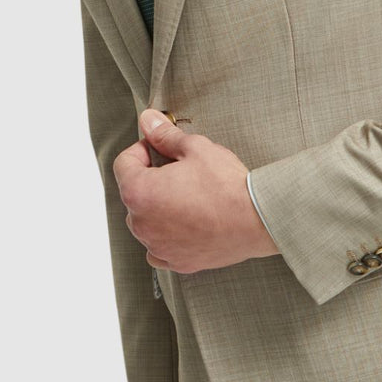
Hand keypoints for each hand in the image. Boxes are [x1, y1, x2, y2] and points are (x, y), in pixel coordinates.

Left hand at [115, 110, 280, 272]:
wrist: (257, 220)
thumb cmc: (226, 185)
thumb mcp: (195, 148)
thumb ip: (165, 135)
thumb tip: (148, 120)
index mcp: (139, 193)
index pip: (123, 164)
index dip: (142, 149)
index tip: (159, 148)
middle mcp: (141, 224)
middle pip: (134, 194)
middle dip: (151, 180)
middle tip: (180, 172)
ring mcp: (158, 246)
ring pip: (146, 221)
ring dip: (159, 208)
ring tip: (189, 197)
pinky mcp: (176, 261)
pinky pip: (159, 249)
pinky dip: (167, 236)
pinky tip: (187, 223)